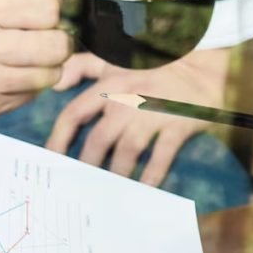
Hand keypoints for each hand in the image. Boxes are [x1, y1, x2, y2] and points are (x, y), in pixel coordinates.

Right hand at [0, 0, 71, 121]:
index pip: (47, 8)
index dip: (54, 8)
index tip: (44, 11)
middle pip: (56, 44)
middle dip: (59, 37)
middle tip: (47, 35)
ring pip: (50, 74)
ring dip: (49, 63)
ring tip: (32, 54)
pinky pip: (31, 95)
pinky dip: (29, 83)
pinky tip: (12, 72)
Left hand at [48, 49, 229, 185]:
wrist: (201, 67)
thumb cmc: (153, 67)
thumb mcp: (114, 60)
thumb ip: (81, 67)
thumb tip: (55, 84)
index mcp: (109, 85)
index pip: (74, 114)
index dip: (59, 139)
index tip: (51, 160)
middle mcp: (127, 100)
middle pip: (98, 139)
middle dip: (87, 166)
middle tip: (81, 186)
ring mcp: (153, 113)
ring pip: (127, 150)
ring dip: (117, 173)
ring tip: (109, 193)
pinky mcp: (178, 123)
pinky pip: (162, 153)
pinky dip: (153, 173)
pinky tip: (144, 188)